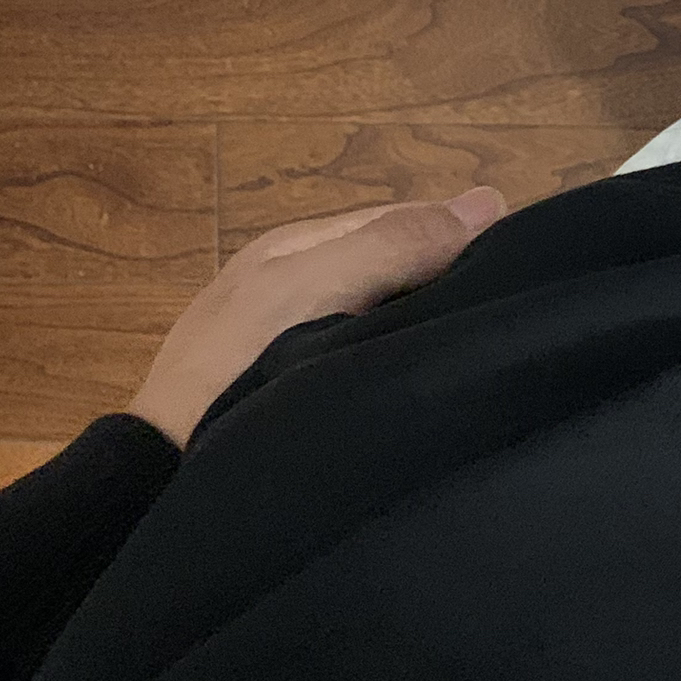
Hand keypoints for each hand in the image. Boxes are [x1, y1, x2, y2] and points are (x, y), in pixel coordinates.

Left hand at [124, 185, 508, 449]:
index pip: (401, 220)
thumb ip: (390, 245)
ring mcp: (287, 343)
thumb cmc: (234, 369)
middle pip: (390, 268)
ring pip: (378, 319)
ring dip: (422, 328)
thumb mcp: (313, 287)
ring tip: (477, 354)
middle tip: (506, 316)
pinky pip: (360, 363)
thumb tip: (488, 200)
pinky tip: (421, 395)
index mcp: (294, 247)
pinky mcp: (287, 397)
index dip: (459, 236)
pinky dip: (395, 368)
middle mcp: (291, 284)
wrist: (160, 479)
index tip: (520, 267)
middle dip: (444, 281)